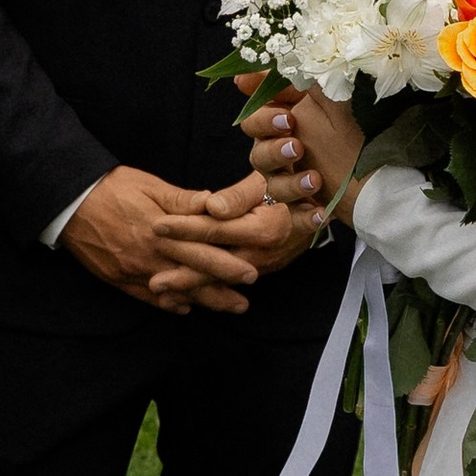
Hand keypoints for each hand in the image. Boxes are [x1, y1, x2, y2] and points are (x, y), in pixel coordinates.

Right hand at [61, 165, 230, 312]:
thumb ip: (182, 200)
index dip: (227, 265)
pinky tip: (186, 308)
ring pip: (174, 292)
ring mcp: (133, 271)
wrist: (69, 203)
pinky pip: (148, 298)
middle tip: (245, 304)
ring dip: (201, 302)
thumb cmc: (111, 188)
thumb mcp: (149, 185)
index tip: (251, 273)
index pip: (200, 252)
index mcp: (160, 232)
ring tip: (226, 309)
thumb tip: (213, 204)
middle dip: (220, 292)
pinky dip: (169, 304)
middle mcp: (148, 256)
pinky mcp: (118, 279)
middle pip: (191, 277)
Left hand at [145, 174, 323, 314]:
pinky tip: (186, 296)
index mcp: (263, 228)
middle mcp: (262, 252)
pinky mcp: (261, 270)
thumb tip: (211, 207)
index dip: (184, 227)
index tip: (156, 226)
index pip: (215, 229)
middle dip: (182, 275)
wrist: (322, 203)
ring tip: (164, 296)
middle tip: (153, 283)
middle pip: (216, 266)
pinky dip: (207, 290)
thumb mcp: (267, 179)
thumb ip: (238, 196)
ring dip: (192, 289)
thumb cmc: (290, 183)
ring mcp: (263, 265)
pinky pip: (229, 282)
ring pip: (221, 280)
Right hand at [243, 77, 367, 216]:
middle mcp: (281, 154)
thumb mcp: (327, 96)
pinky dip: (305, 217)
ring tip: (315, 180)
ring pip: (274, 188)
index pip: (254, 122)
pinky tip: (321, 213)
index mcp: (282, 126)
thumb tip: (245, 74)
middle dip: (275, 152)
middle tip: (297, 147)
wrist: (386, 166)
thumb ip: (291, 80)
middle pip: (257, 156)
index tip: (287, 119)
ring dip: (292, 184)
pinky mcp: (306, 208)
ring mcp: (292, 182)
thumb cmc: (355, 124)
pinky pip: (295, 218)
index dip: (264, 121)